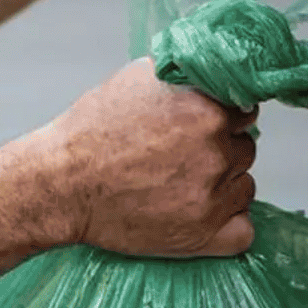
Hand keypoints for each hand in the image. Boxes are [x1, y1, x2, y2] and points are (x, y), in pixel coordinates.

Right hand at [32, 60, 257, 257]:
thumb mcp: (138, 78)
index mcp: (208, 111)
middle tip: (182, 157)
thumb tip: (214, 71)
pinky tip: (204, 213)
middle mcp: (216, 153)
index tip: (200, 126)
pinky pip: (244, 230)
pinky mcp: (203, 236)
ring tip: (183, 185)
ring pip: (243, 186)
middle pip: (245, 149)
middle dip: (220, 150)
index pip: (245, 111)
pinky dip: (230, 224)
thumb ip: (186, 74)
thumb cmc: (92, 132)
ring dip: (224, 185)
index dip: (222, 117)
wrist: (61, 184)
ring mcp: (212, 198)